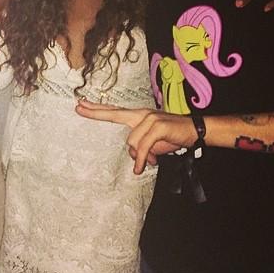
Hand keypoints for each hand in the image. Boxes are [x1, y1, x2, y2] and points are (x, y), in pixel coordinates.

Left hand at [76, 100, 196, 173]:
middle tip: (78, 107)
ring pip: (132, 142)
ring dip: (142, 155)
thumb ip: (139, 147)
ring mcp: (149, 118)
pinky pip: (143, 147)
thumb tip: (134, 157)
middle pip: (113, 113)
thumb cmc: (172, 136)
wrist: (195, 130)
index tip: (81, 104)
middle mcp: (141, 114)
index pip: (113, 111)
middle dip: (95, 112)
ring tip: (153, 159)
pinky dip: (143, 159)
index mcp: (138, 116)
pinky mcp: (157, 126)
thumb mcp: (152, 144)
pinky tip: (142, 168)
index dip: (97, 108)